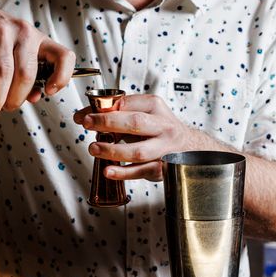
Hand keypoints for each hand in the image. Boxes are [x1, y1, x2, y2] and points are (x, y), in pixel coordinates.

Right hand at [0, 0, 75, 117]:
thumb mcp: (17, 50)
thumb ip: (27, 73)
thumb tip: (33, 97)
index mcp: (38, 39)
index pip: (63, 56)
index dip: (62, 76)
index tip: (49, 91)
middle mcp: (23, 33)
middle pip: (26, 73)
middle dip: (16, 98)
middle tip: (7, 108)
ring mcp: (1, 31)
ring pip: (3, 71)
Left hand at [73, 94, 228, 180]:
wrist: (190, 148)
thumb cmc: (160, 129)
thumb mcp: (145, 114)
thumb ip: (119, 114)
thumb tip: (85, 115)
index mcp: (155, 106)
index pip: (126, 104)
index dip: (103, 109)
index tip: (84, 115)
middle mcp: (163, 126)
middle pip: (135, 123)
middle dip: (108, 123)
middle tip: (87, 124)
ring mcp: (164, 148)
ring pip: (138, 150)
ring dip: (112, 150)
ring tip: (94, 148)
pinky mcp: (162, 168)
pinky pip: (141, 171)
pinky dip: (123, 172)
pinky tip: (108, 171)